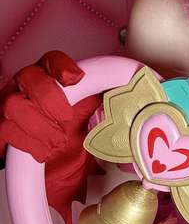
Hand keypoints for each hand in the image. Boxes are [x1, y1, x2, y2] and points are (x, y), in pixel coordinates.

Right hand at [0, 51, 103, 223]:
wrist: (46, 162)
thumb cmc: (68, 135)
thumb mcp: (89, 117)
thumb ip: (107, 105)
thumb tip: (140, 94)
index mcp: (50, 79)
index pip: (52, 61)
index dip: (62, 66)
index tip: (76, 78)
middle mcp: (27, 88)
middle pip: (28, 78)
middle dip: (48, 97)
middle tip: (66, 117)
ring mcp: (11, 108)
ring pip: (14, 104)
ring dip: (39, 125)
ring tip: (57, 142)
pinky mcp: (2, 131)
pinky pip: (4, 131)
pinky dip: (27, 144)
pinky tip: (42, 152)